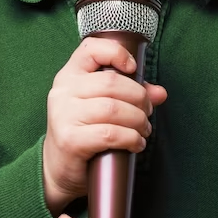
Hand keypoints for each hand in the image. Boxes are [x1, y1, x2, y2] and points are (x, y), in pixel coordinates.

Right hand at [42, 38, 167, 215]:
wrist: (58, 169)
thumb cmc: (83, 132)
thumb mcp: (102, 106)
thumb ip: (130, 94)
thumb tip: (160, 93)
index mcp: (70, 76)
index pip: (90, 49)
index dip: (116, 52)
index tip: (133, 68)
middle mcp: (63, 92)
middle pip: (112, 83)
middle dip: (139, 97)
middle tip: (147, 112)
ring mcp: (64, 115)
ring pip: (113, 109)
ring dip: (138, 120)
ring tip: (143, 129)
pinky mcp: (70, 140)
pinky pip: (110, 134)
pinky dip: (131, 138)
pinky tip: (136, 143)